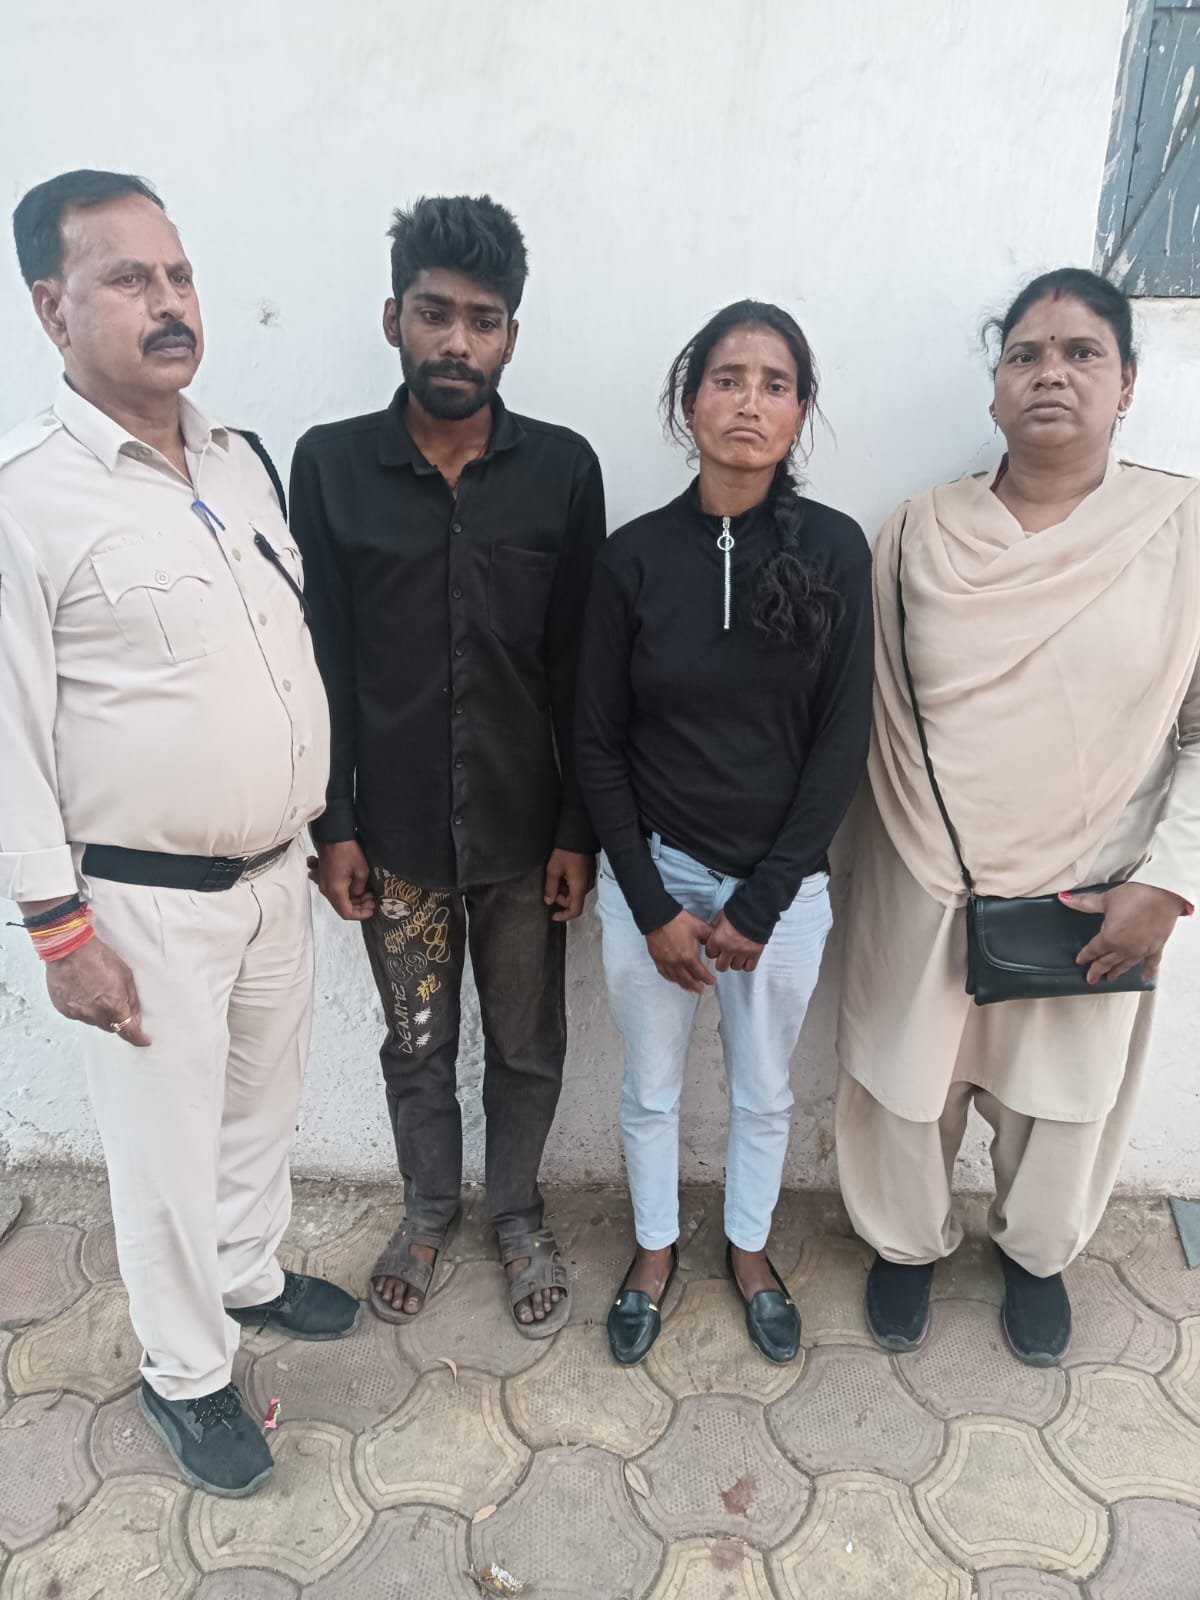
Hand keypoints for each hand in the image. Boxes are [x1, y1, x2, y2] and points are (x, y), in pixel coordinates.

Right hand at [44, 936, 149, 1046]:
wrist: (69, 949)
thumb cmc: (98, 957)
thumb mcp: (125, 975)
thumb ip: (132, 999)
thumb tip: (135, 1016)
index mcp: (113, 1005)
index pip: (128, 1031)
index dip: (137, 1038)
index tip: (143, 1040)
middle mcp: (94, 1013)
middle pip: (110, 1027)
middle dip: (116, 1020)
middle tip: (114, 1002)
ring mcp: (77, 1012)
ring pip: (93, 1022)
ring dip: (98, 1013)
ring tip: (95, 991)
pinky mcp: (63, 1009)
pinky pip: (78, 1015)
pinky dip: (82, 1008)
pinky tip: (82, 991)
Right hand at [315, 839, 375, 920]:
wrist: (332, 836)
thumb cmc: (348, 851)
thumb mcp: (361, 871)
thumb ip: (360, 888)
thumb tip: (358, 894)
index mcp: (335, 891)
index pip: (346, 913)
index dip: (360, 914)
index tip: (372, 909)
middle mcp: (326, 891)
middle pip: (342, 908)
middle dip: (358, 907)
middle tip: (372, 899)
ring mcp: (323, 885)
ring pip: (339, 900)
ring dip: (353, 900)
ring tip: (367, 892)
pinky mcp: (323, 878)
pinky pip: (334, 892)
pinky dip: (346, 893)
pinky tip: (356, 887)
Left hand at [543, 849, 594, 922]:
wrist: (578, 835)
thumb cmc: (566, 851)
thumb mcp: (553, 870)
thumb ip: (551, 888)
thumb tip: (549, 901)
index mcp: (579, 887)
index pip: (575, 910)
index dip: (564, 916)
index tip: (553, 916)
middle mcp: (587, 886)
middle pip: (573, 901)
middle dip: (560, 897)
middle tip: (551, 885)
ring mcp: (589, 879)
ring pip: (575, 893)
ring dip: (564, 889)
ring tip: (557, 875)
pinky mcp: (588, 874)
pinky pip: (578, 885)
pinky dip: (569, 883)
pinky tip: (563, 872)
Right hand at [646, 910, 715, 993]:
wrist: (659, 916)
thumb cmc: (678, 921)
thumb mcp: (699, 926)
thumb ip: (710, 936)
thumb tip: (715, 942)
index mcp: (689, 956)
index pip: (700, 973)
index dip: (707, 979)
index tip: (712, 982)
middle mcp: (677, 963)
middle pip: (688, 980)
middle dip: (696, 986)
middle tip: (702, 989)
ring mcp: (666, 962)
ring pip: (676, 979)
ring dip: (684, 985)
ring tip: (690, 988)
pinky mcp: (657, 959)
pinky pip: (664, 973)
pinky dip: (671, 978)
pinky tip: (674, 979)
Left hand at [704, 910, 764, 972]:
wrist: (756, 909)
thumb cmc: (739, 910)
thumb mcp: (721, 916)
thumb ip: (715, 926)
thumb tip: (710, 931)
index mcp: (718, 939)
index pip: (710, 954)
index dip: (713, 951)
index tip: (716, 949)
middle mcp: (729, 948)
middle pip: (721, 966)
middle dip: (722, 961)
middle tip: (725, 955)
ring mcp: (742, 952)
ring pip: (735, 967)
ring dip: (735, 962)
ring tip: (737, 955)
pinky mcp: (755, 953)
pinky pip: (748, 968)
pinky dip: (747, 965)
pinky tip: (746, 958)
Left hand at [1063, 882, 1186, 984]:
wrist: (1165, 897)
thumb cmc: (1137, 896)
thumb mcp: (1107, 899)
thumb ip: (1084, 902)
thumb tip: (1063, 898)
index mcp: (1109, 938)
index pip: (1093, 949)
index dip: (1086, 955)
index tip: (1080, 961)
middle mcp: (1124, 948)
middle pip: (1107, 961)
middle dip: (1098, 969)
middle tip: (1091, 978)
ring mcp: (1140, 950)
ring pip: (1125, 964)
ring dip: (1117, 971)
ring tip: (1110, 978)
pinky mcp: (1155, 947)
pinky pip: (1150, 963)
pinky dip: (1147, 972)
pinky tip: (1144, 979)